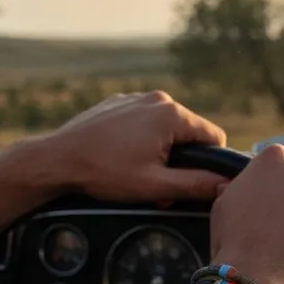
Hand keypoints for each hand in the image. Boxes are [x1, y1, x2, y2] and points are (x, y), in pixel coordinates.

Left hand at [39, 91, 230, 201]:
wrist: (57, 160)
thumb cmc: (105, 173)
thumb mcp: (155, 185)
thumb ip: (196, 184)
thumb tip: (226, 184)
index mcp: (172, 115)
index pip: (214, 137)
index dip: (209, 163)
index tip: (189, 182)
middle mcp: (157, 99)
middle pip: (188, 132)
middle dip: (180, 159)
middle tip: (158, 185)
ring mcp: (135, 97)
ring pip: (165, 127)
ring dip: (160, 150)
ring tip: (136, 171)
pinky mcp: (118, 102)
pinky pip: (143, 120)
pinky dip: (141, 138)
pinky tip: (121, 156)